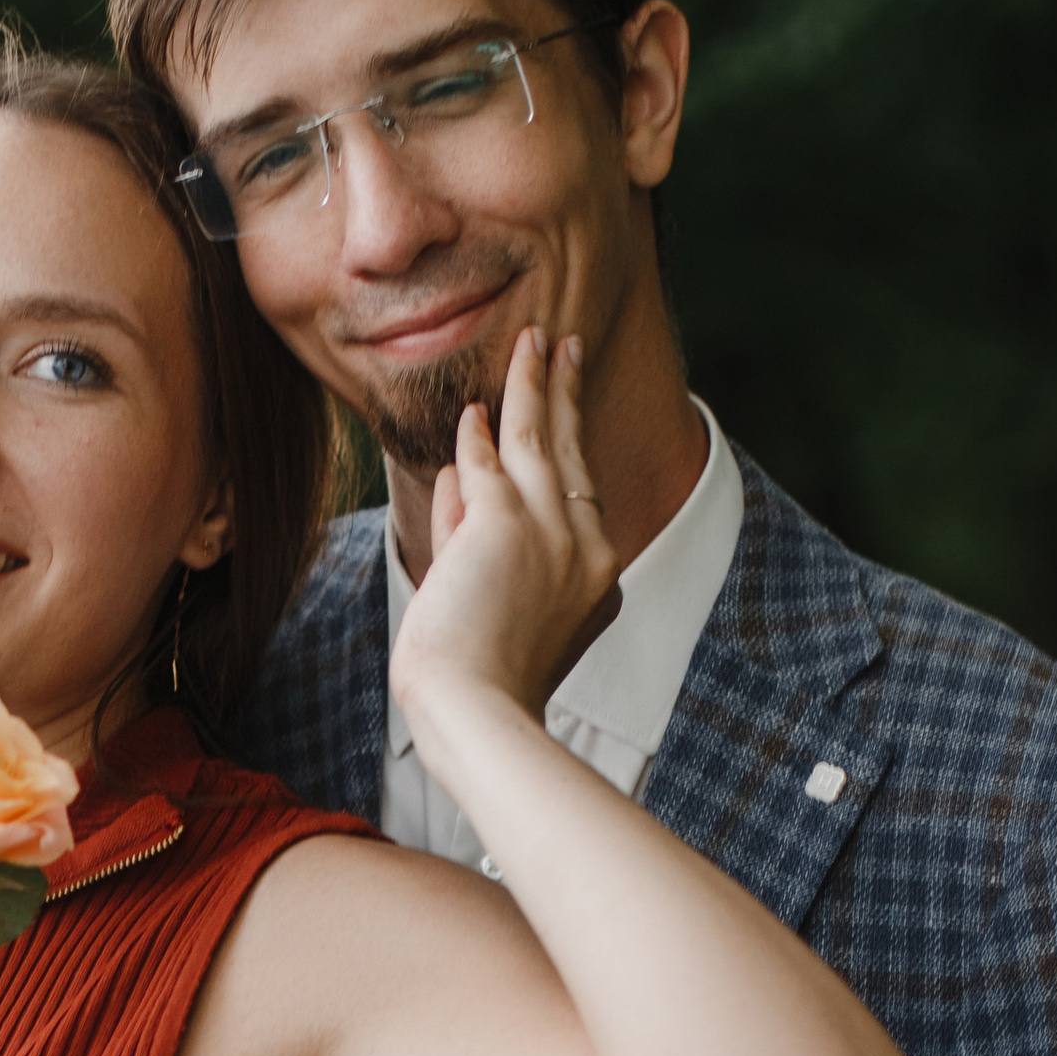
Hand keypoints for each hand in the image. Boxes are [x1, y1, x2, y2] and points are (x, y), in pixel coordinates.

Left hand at [392, 325, 615, 746]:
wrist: (476, 712)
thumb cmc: (476, 680)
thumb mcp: (486, 602)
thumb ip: (475, 537)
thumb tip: (457, 476)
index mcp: (598, 577)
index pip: (578, 494)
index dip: (568, 446)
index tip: (564, 411)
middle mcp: (587, 548)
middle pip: (574, 453)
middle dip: (566, 394)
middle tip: (563, 347)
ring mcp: (552, 533)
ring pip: (539, 440)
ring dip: (532, 385)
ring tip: (531, 343)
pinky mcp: (505, 525)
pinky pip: (485, 462)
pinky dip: (475, 436)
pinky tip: (472, 409)